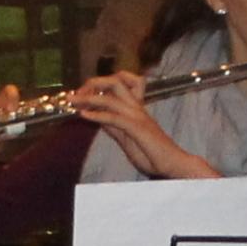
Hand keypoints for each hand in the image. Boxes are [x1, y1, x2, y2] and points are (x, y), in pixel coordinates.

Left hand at [76, 70, 218, 180]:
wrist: (173, 164)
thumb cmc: (153, 154)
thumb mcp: (127, 138)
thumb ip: (114, 127)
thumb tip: (98, 118)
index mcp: (136, 108)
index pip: (119, 84)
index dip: (99, 85)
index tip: (82, 94)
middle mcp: (137, 107)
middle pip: (115, 81)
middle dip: (93, 83)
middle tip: (77, 94)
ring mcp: (138, 116)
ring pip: (111, 97)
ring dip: (88, 98)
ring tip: (73, 101)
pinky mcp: (137, 128)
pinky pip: (114, 117)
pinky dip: (97, 114)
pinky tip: (84, 115)